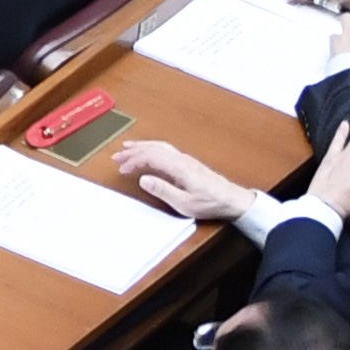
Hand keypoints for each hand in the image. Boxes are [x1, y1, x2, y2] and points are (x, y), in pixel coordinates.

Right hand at [108, 137, 252, 222]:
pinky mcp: (188, 162)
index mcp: (178, 166)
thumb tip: (143, 178)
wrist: (232, 199)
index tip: (121, 167)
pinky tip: (150, 153)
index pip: (150, 157)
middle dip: (133, 150)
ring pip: (159, 146)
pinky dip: (152, 148)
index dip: (133, 160)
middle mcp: (180, 158)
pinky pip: (165, 149)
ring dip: (142, 146)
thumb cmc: (210, 203)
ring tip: (128, 148)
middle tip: (117, 155)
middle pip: (153, 148)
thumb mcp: (184, 203)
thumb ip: (162, 190)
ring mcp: (185, 159)